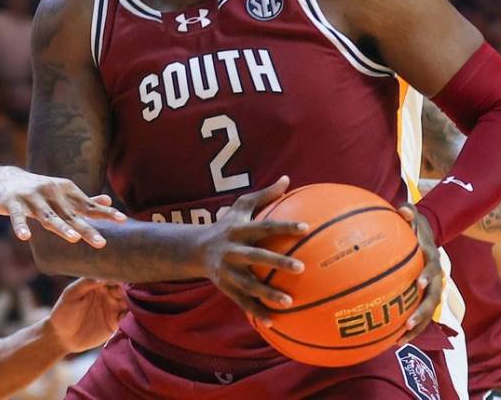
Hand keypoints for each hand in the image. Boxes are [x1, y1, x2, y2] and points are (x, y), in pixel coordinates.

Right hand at [0, 167, 125, 245]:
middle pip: (71, 215)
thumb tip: (108, 200)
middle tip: (101, 243)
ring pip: (47, 216)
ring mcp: (32, 197)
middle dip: (86, 229)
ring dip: (60, 226)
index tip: (123, 220)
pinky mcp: (13, 203)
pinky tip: (25, 237)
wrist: (4, 179)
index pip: (88, 205)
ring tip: (73, 238)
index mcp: (65, 190)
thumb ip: (83, 200)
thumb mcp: (61, 192)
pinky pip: (17, 217)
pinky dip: (21, 226)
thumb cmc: (38, 190)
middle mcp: (51, 192)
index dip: (105, 213)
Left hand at [49, 278, 126, 353]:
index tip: (122, 278)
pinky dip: (130, 316)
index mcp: (98, 285)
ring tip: (130, 304)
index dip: (119, 277)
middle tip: (127, 293)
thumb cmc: (63, 312)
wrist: (61, 337)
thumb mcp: (71, 294)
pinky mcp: (114, 324)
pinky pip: (127, 318)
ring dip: (132, 302)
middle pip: (124, 289)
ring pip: (129, 302)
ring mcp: (112, 309)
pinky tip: (127, 316)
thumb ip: (86, 282)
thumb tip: (103, 276)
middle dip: (128, 290)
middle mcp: (108, 295)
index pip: (113, 277)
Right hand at [198, 176, 308, 325]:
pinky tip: (274, 322)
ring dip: (267, 294)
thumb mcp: (241, 206)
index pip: (264, 226)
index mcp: (239, 230)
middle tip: (301, 267)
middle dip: (276, 262)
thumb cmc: (227, 224)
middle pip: (255, 256)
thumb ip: (265, 195)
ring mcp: (227, 271)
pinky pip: (242, 301)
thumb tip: (288, 178)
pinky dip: (256, 312)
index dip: (284, 227)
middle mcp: (232, 250)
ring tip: (289, 302)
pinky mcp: (225, 287)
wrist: (194, 249)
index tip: (305, 228)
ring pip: (248, 284)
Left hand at [396, 204, 442, 343]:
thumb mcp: (413, 214)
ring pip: (429, 312)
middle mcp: (435, 276)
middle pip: (433, 297)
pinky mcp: (425, 296)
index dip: (426, 275)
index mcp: (432, 257)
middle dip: (422, 311)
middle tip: (408, 322)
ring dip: (417, 327)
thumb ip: (408, 212)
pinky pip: (421, 316)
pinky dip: (412, 329)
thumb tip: (402, 210)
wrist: (428, 233)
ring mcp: (432, 288)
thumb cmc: (415, 224)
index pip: (432, 267)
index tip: (417, 283)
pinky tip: (396, 340)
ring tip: (401, 340)